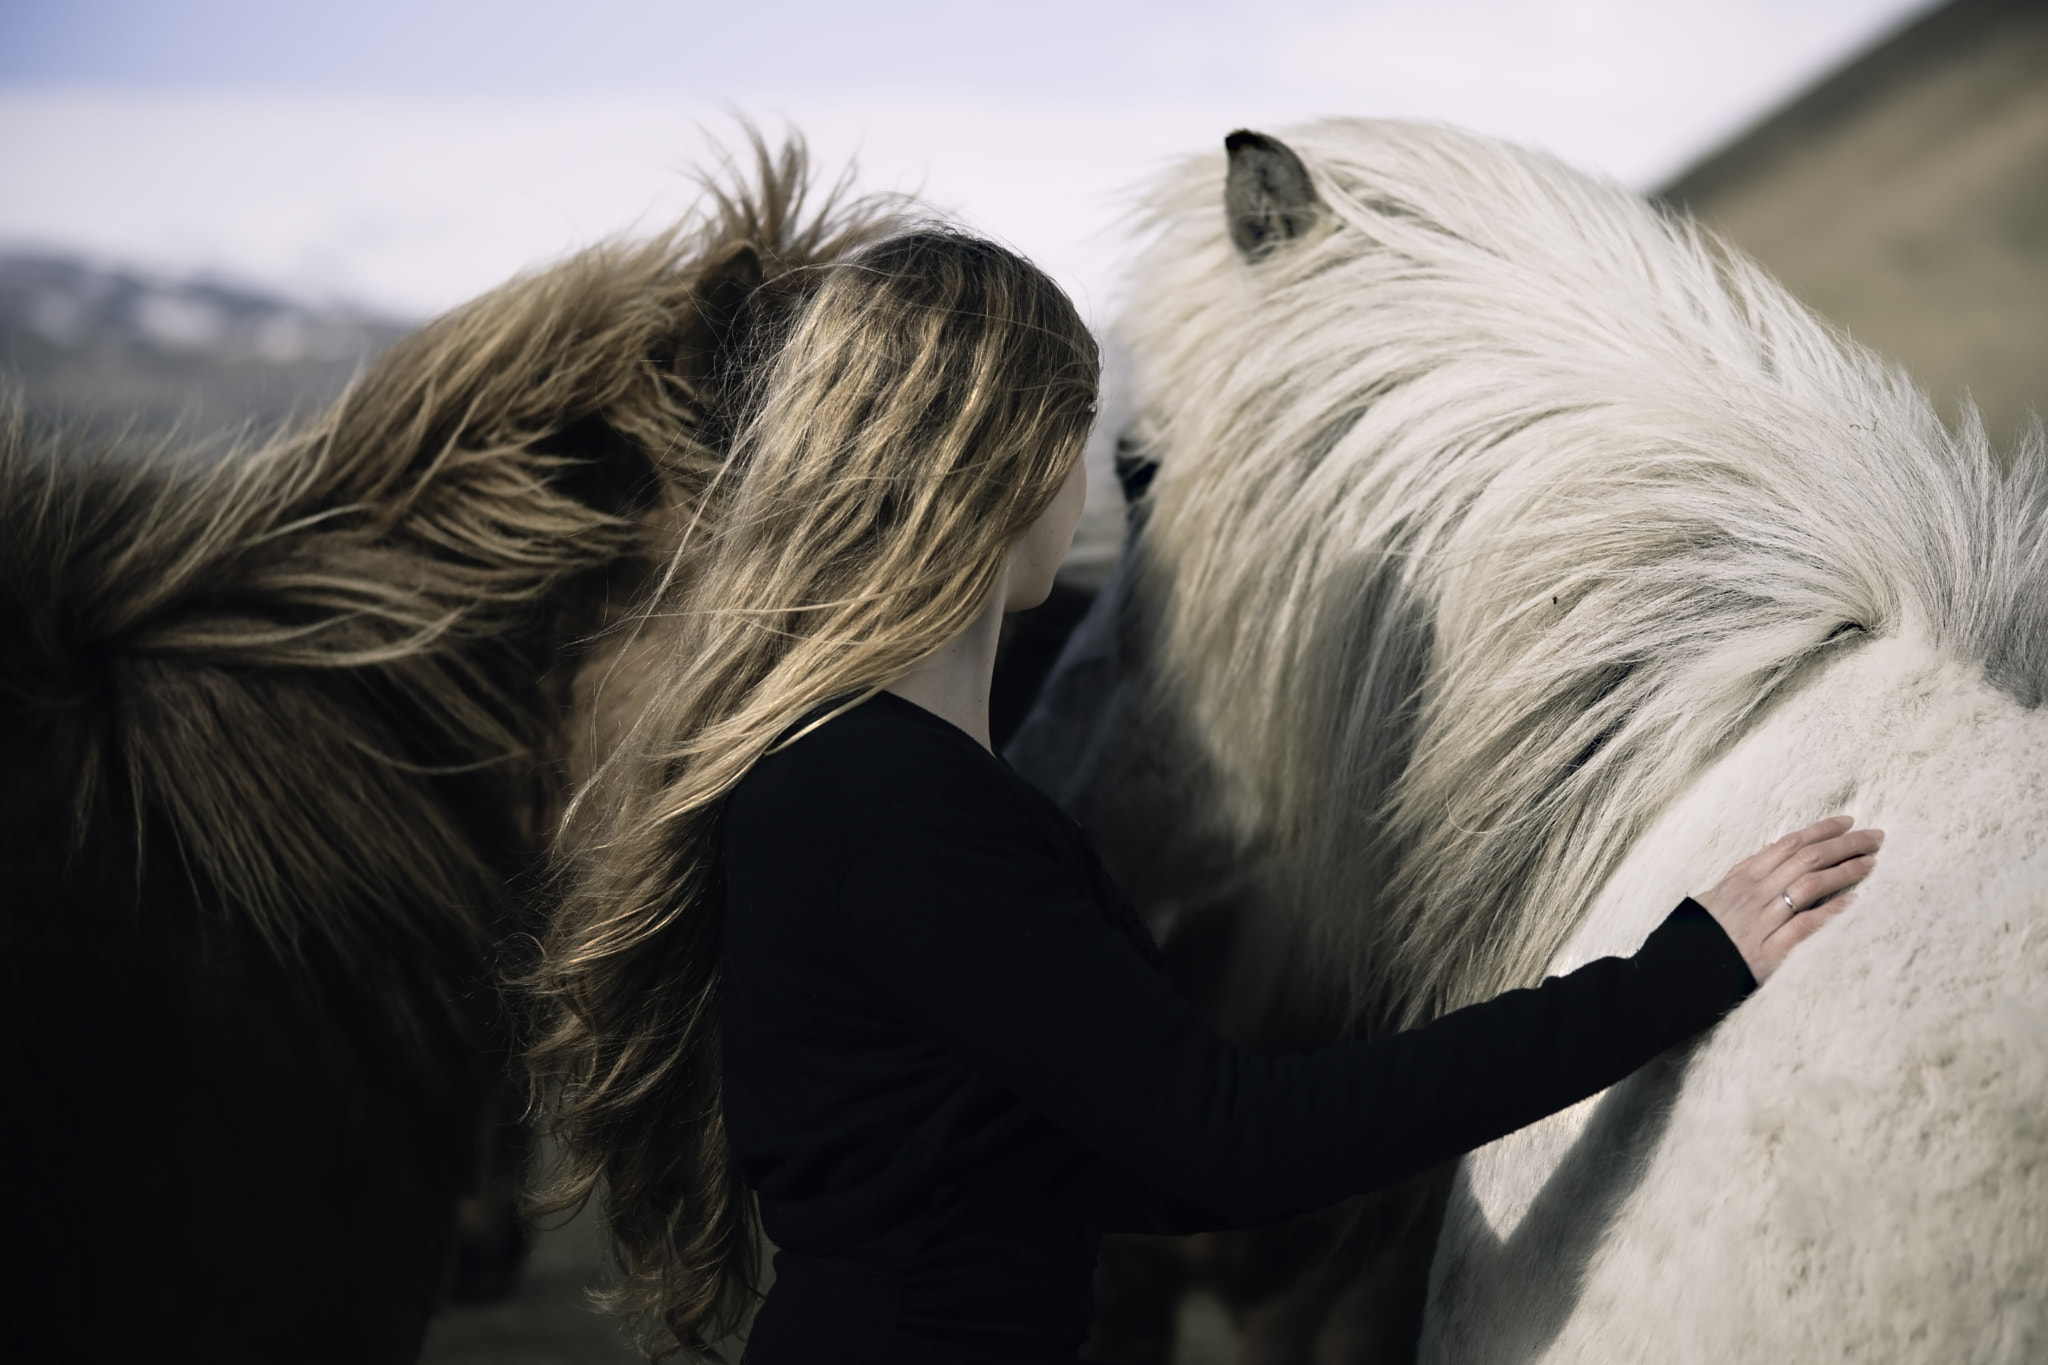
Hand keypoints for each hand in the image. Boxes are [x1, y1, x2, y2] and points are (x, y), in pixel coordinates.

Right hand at [1694, 815, 1880, 983]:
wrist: (1679, 973)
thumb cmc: (1697, 935)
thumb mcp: (1712, 898)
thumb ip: (1742, 880)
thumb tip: (1771, 858)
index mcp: (1740, 879)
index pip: (1787, 845)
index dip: (1820, 830)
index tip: (1847, 821)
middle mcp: (1752, 895)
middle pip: (1805, 860)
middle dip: (1844, 845)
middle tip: (1875, 837)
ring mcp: (1760, 922)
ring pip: (1808, 886)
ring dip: (1844, 872)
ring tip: (1871, 863)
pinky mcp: (1767, 952)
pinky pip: (1803, 926)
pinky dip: (1829, 912)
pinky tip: (1853, 902)